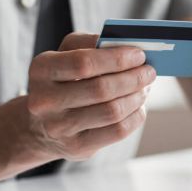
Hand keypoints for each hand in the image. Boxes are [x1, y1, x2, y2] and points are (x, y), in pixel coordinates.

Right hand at [25, 32, 154, 160]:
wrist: (42, 124)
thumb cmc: (64, 79)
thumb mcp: (67, 53)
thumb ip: (92, 43)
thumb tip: (128, 45)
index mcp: (42, 69)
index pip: (83, 63)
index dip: (117, 58)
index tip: (139, 55)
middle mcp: (45, 101)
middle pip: (102, 89)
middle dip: (133, 78)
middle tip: (149, 71)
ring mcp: (59, 128)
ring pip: (113, 111)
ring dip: (137, 96)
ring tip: (145, 87)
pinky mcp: (77, 147)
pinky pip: (118, 131)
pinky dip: (136, 115)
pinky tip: (138, 106)